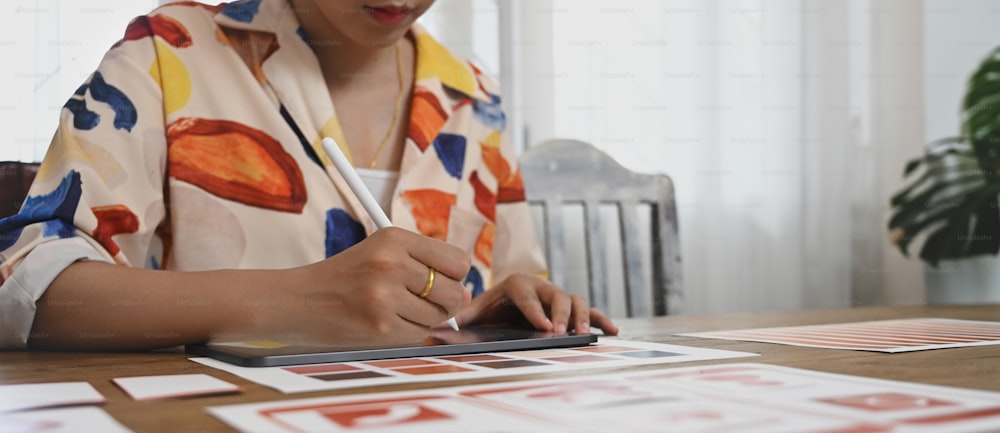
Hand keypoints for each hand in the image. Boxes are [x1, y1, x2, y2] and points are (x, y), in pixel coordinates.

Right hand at [256, 228, 470, 345]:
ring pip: (438, 317)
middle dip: (446, 302)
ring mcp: (386, 297)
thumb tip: (466, 293)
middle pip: (455, 292)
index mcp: (395, 239)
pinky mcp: (381, 327)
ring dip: (424, 319)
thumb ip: (424, 264)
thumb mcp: (380, 252)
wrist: (297, 301)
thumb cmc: (344, 277)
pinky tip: (385, 322)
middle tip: (423, 301)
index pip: (457, 260)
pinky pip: (418, 334)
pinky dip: (407, 332)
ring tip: (396, 309)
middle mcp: (392, 264)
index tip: (444, 281)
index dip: (456, 275)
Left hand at [453, 273, 617, 335]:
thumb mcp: (471, 314)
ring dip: (582, 316)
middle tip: (561, 333)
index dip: (535, 311)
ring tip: (583, 334)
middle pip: (556, 296)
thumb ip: (457, 319)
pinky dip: (602, 319)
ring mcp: (557, 296)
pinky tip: (613, 332)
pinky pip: (590, 311)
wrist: (500, 305)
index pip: (527, 296)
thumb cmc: (486, 310)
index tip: (543, 327)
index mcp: (516, 283)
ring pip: (575, 300)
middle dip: (560, 315)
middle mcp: (540, 286)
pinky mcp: (570, 308)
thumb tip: (434, 329)